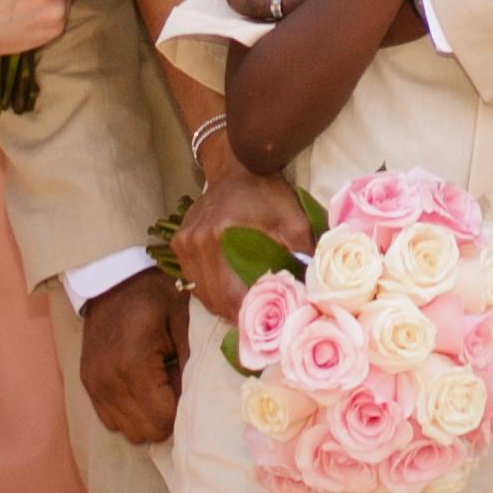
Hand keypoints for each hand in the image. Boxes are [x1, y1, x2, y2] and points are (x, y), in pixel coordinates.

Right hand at [77, 267, 185, 444]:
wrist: (113, 280)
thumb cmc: (155, 297)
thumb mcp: (184, 319)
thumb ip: (194, 360)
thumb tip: (200, 399)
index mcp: (133, 364)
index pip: (163, 419)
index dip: (183, 410)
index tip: (188, 385)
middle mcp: (108, 380)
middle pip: (146, 432)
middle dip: (167, 416)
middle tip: (175, 385)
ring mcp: (94, 385)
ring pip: (129, 431)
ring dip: (148, 416)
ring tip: (158, 385)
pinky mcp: (87, 385)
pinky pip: (112, 421)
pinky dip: (131, 412)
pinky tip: (141, 386)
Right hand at [172, 155, 315, 322]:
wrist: (239, 166)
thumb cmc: (268, 193)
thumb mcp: (294, 220)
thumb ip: (303, 254)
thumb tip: (313, 290)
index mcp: (219, 237)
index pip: (230, 294)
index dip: (247, 315)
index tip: (265, 326)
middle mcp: (195, 242)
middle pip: (213, 298)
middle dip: (236, 315)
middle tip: (257, 325)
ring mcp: (184, 243)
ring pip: (200, 291)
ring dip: (221, 305)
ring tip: (244, 312)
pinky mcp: (179, 243)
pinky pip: (193, 279)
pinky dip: (210, 290)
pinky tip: (228, 293)